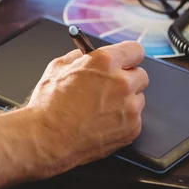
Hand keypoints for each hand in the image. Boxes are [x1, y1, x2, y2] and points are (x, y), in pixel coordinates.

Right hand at [25, 41, 147, 176]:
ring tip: (101, 108)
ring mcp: (130, 108)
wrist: (47, 138)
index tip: (124, 61)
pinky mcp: (132, 129)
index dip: (128, 56)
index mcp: (104, 63)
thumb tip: (84, 56)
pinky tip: (101, 122)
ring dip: (125, 101)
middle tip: (109, 87)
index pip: (135, 50)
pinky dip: (121, 120)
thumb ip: (77, 57)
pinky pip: (134, 120)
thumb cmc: (49, 105)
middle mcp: (122, 83)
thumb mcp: (56, 68)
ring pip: (138, 99)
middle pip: (141, 75)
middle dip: (126, 79)